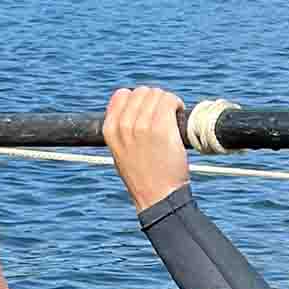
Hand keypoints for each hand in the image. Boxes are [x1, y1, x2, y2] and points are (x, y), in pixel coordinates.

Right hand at [102, 86, 189, 212]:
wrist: (157, 197)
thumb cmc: (143, 177)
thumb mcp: (120, 153)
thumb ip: (122, 130)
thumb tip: (135, 109)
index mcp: (110, 130)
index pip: (121, 95)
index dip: (137, 100)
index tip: (148, 109)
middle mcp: (124, 125)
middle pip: (141, 92)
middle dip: (154, 100)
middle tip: (164, 114)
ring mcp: (142, 125)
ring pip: (157, 94)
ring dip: (167, 101)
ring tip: (171, 116)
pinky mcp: (161, 128)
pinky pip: (169, 101)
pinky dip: (176, 104)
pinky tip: (178, 113)